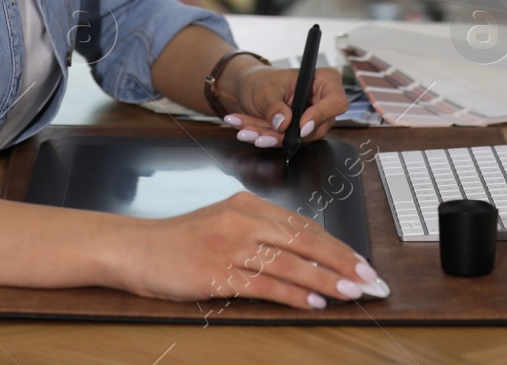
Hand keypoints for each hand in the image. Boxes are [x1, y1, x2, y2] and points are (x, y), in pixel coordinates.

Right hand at [109, 191, 380, 309]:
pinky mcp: (216, 272)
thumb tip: (306, 258)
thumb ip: (260, 233)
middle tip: (371, 280)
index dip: (337, 246)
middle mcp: (242, 220)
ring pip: (290, 263)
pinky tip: (314, 302)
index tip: (363, 263)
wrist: (135, 249)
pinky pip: (264, 284)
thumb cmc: (181, 242)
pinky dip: (293, 293)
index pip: (303, 225)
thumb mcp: (223, 224)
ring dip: (326, 280)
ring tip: (353, 292)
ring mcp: (229, 246)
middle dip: (343, 262)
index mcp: (247, 205)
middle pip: (304, 241)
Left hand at [221, 65, 347, 148]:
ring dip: (271, 138)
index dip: (321, 115)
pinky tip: (248, 133)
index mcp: (322, 81)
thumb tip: (283, 124)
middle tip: (261, 135)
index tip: (301, 126)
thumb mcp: (264, 90)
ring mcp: (312, 118)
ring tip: (246, 132)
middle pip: (317, 127)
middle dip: (286, 133)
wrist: (245, 88)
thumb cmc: (259, 81)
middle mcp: (321, 102)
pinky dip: (266, 139)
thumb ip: (274, 107)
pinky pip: (288, 142)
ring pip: (299, 138)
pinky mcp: (299, 131)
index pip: (335, 101)